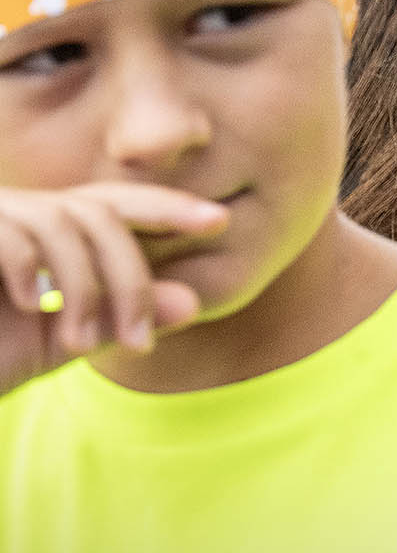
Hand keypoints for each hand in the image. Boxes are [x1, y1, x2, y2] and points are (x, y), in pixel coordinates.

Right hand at [0, 184, 229, 396]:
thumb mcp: (62, 342)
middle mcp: (21, 213)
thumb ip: (120, 320)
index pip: (117, 206)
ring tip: (78, 345)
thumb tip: (192, 301)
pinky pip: (14, 233)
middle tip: (141, 343)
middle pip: (102, 214)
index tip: (221, 222)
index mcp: (49, 233)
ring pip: (65, 223)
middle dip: (133, 276)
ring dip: (86, 290)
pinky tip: (31, 304)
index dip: (169, 208)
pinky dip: (29, 268)